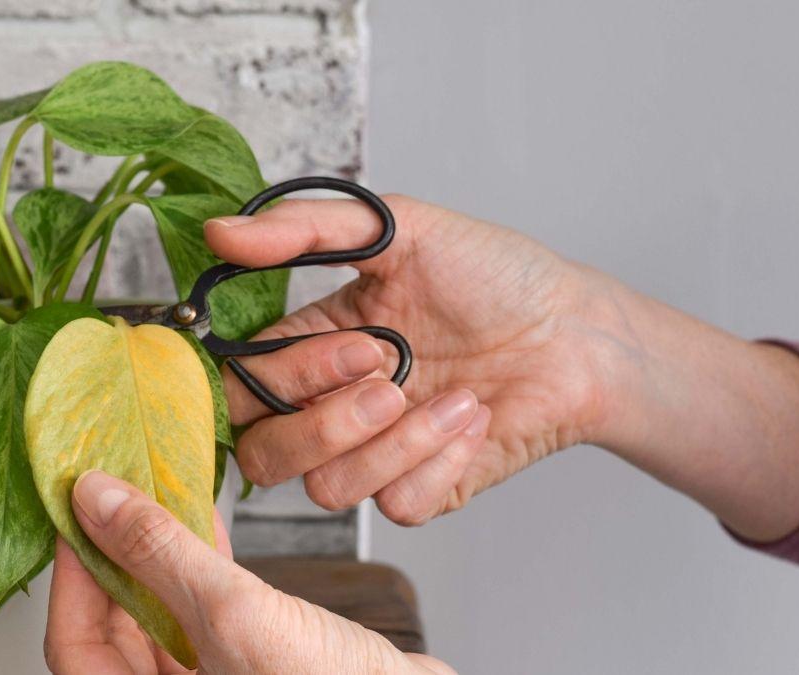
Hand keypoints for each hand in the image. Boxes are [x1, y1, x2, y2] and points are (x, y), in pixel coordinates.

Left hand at [44, 470, 455, 673]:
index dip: (70, 572)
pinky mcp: (249, 662)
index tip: (73, 507)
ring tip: (154, 492)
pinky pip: (202, 611)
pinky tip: (204, 520)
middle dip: (112, 554)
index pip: (74, 643)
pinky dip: (198, 565)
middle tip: (110, 490)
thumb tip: (96, 501)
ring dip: (156, 553)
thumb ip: (161, 555)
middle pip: (113, 626)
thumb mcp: (234, 613)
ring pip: (158, 614)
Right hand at [207, 196, 798, 540]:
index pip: (241, 385)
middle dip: (327, 421)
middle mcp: (331, 406)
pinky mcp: (421, 490)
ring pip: (325, 490)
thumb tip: (219, 233)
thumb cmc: (495, 276)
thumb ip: (307, 229)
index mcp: (311, 346)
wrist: (579, 333)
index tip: (359, 342)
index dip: (284, 378)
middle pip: (263, 455)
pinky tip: (473, 421)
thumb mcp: (400, 228)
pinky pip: (395, 506)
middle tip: (392, 374)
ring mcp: (374, 454)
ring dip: (397, 440)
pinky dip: (439, 462)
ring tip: (456, 397)